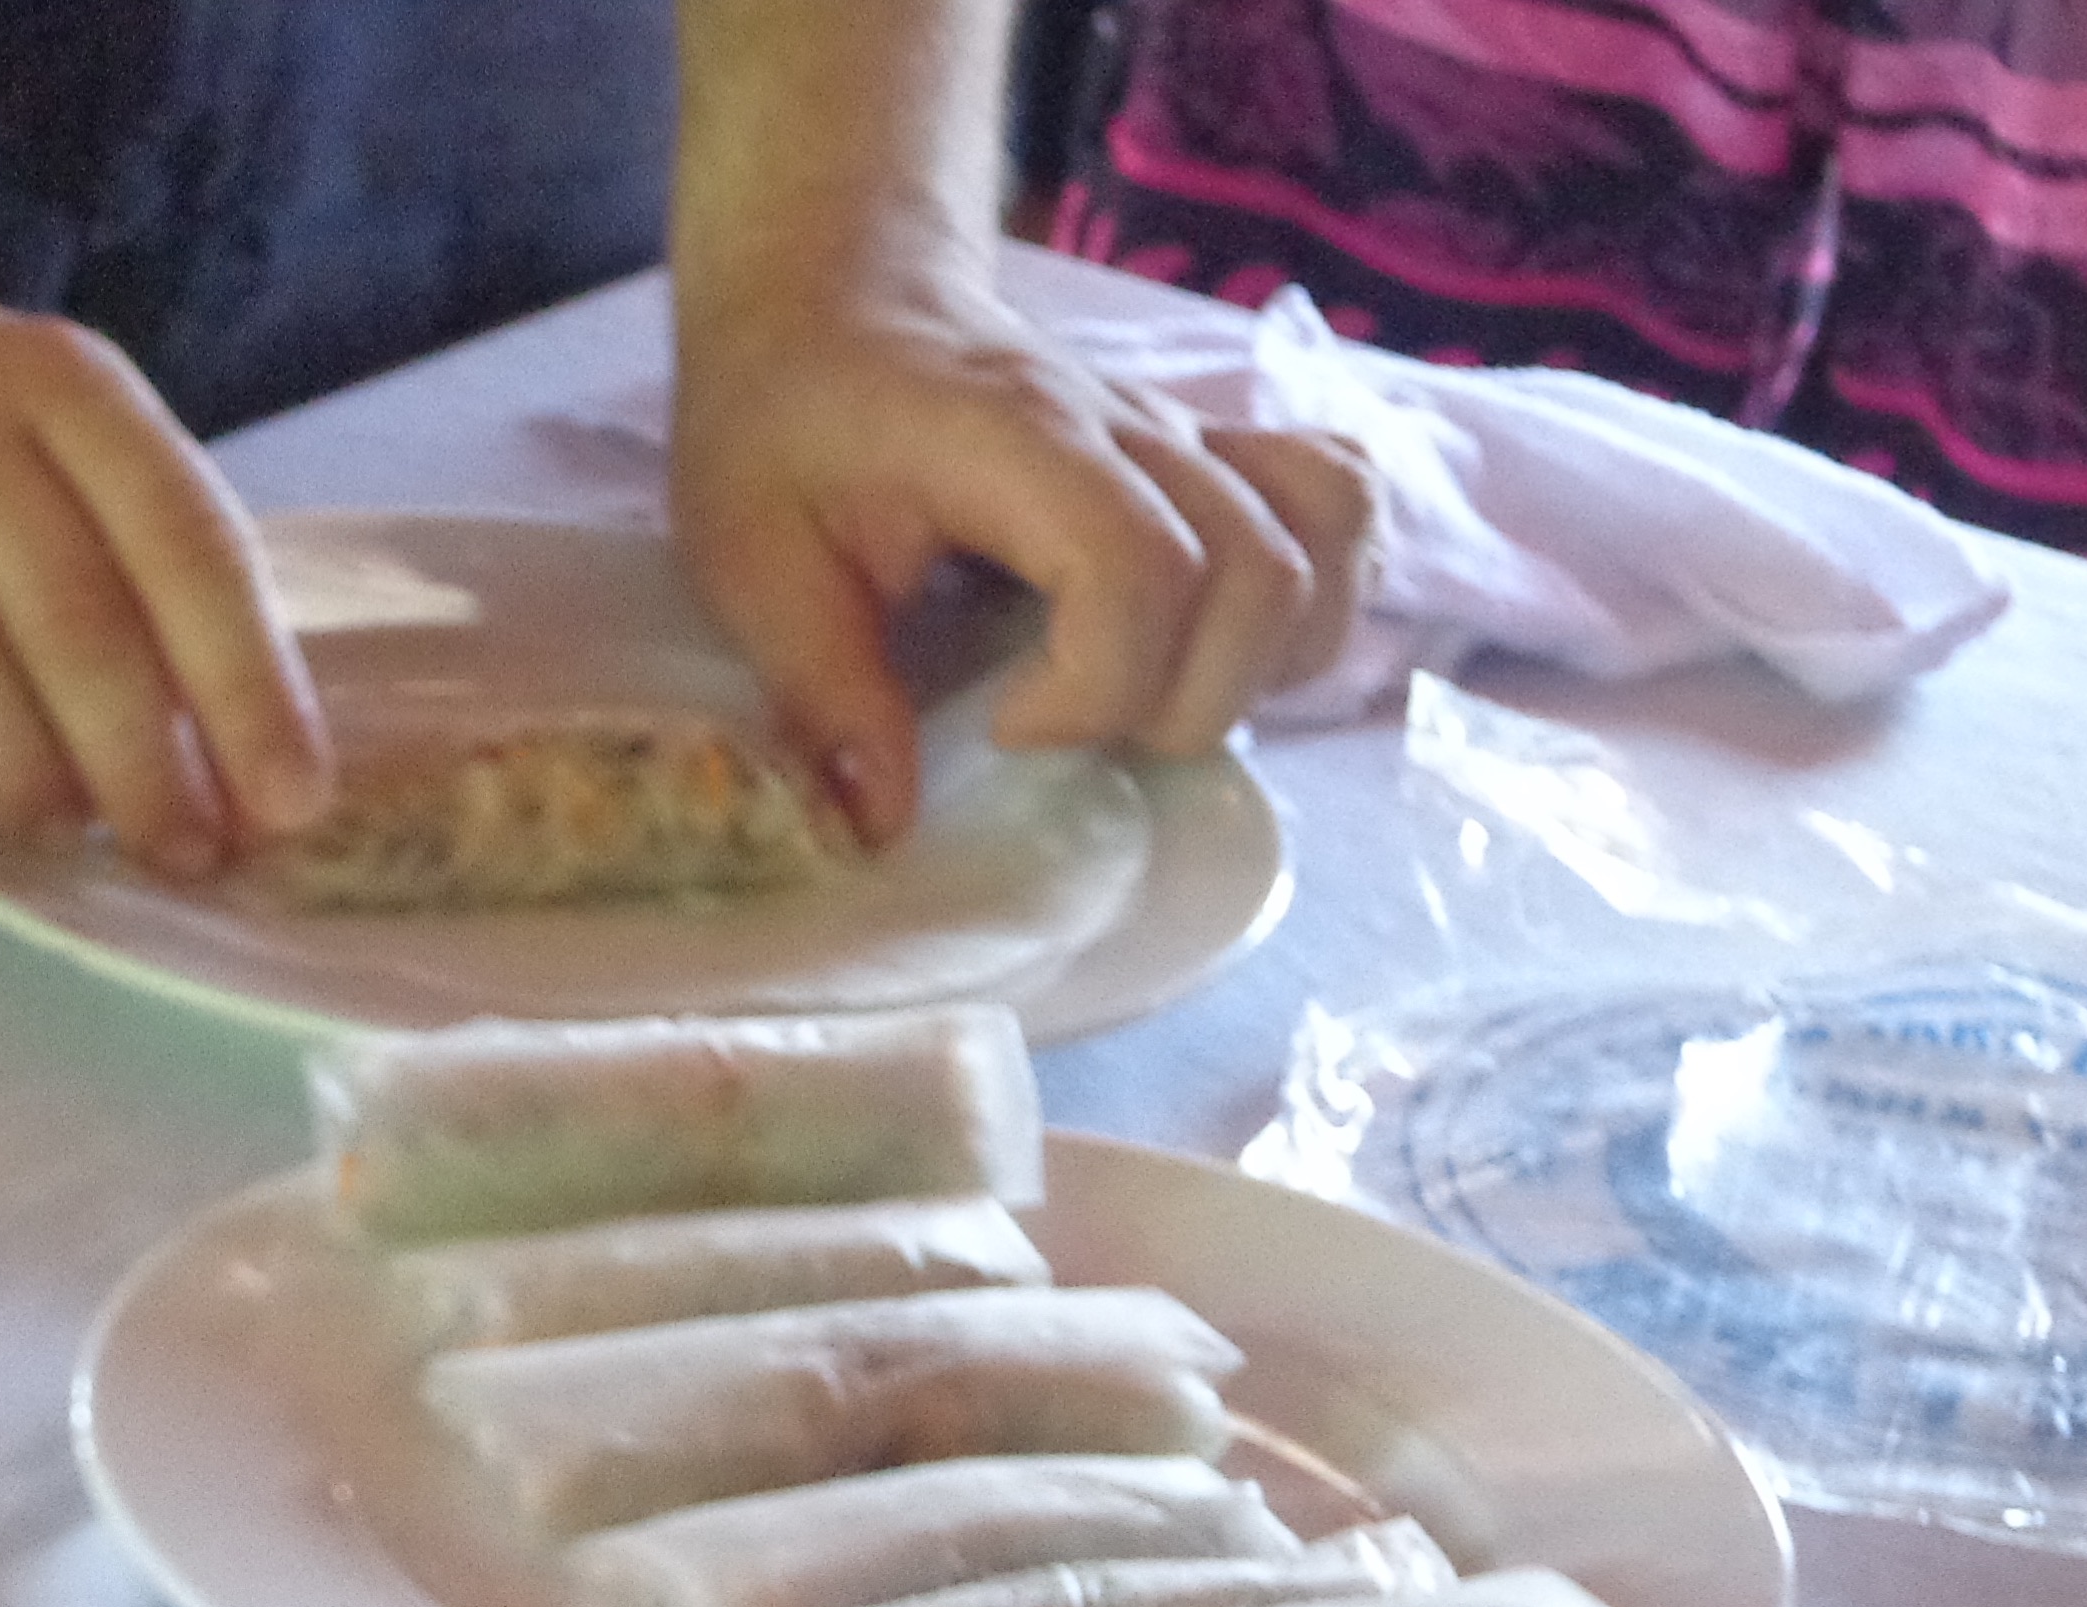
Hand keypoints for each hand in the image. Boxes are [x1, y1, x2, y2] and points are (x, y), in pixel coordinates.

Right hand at [0, 281, 326, 876]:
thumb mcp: (68, 460)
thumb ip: (153, 591)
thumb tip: (247, 788)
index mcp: (60, 383)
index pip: (181, 541)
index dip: (245, 686)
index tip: (287, 804)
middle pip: (67, 609)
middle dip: (140, 759)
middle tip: (179, 853)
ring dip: (20, 772)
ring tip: (61, 832)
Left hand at [670, 278, 1373, 842]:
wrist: (838, 303)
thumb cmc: (786, 423)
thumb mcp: (747, 558)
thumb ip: (819, 689)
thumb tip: (882, 823)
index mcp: (1019, 442)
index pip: (1141, 572)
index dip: (1093, 690)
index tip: (1002, 728)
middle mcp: (1136, 427)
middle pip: (1261, 578)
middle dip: (1179, 705)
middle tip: (1069, 732)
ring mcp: (1191, 436)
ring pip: (1324, 547)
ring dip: (1257, 667)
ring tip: (1144, 702)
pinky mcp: (1214, 455)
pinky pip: (1339, 507)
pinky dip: (1317, 593)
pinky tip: (1228, 648)